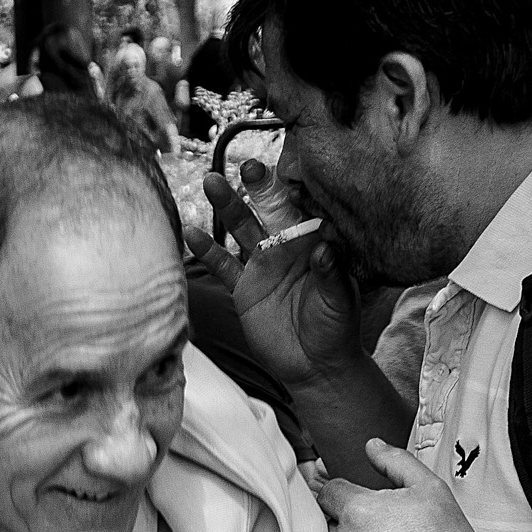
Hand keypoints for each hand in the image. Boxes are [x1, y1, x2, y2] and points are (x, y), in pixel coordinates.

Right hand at [187, 167, 361, 390]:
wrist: (315, 365)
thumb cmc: (336, 328)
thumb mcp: (340, 300)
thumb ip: (332, 273)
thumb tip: (326, 249)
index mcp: (314, 241)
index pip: (304, 206)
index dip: (294, 186)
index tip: (285, 168)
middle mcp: (286, 245)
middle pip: (269, 208)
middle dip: (258, 186)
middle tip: (247, 166)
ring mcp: (263, 264)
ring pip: (242, 228)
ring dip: (227, 205)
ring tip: (210, 181)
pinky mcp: (243, 288)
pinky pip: (223, 265)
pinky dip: (207, 250)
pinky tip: (191, 232)